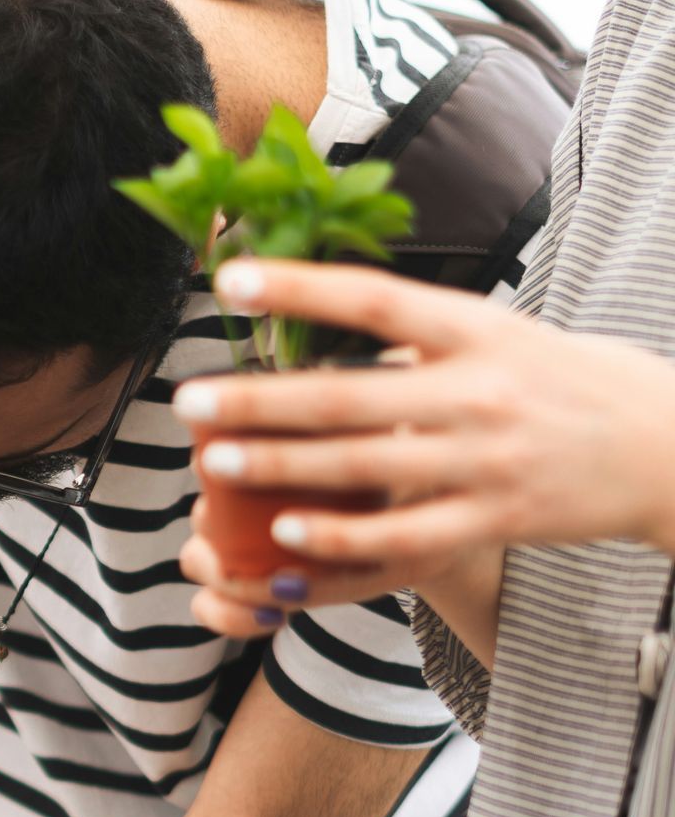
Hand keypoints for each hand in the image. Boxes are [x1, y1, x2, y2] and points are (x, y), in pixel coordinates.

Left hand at [172, 259, 674, 632]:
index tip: (229, 280)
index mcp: (475, 330)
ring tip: (215, 463)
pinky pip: (405, 534)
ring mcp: (486, 459)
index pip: (375, 299)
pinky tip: (286, 532)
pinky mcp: (496, 518)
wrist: (663, 443)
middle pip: (351, 394)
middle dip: (262, 401)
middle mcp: (478, 390)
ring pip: (366, 467)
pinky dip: (343, 536)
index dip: (300, 288)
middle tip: (189, 401)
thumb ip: (419, 333)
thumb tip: (323, 304)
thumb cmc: (559, 382)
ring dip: (283, 468)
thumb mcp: (499, 336)